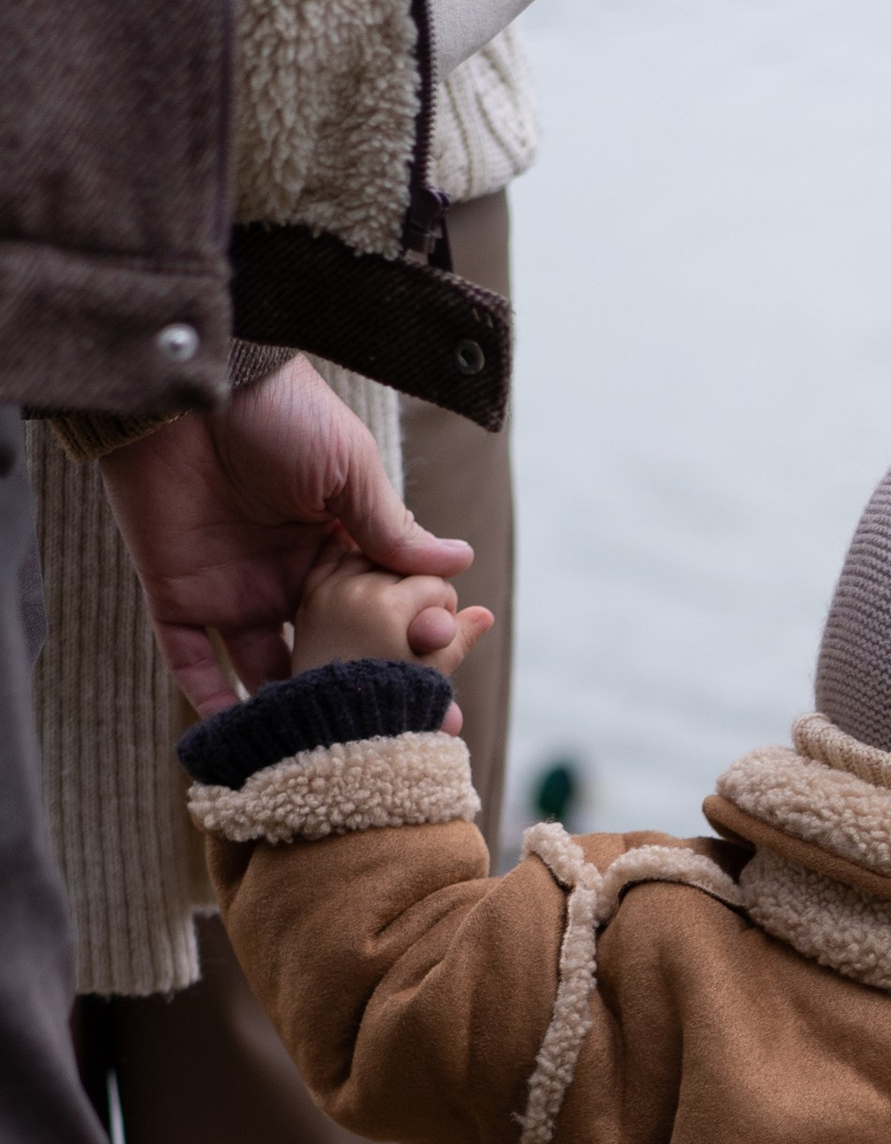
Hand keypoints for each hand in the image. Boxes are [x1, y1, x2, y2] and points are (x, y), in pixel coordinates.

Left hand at [100, 355, 473, 714]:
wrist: (187, 384)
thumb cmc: (275, 411)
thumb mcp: (348, 468)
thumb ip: (392, 528)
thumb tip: (460, 563)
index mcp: (333, 547)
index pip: (375, 615)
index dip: (404, 655)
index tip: (438, 696)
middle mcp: (287, 578)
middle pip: (327, 655)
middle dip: (357, 700)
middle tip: (394, 744)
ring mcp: (232, 590)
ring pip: (265, 673)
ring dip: (290, 716)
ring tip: (325, 758)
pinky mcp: (177, 596)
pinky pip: (193, 665)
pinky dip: (212, 707)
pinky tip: (245, 747)